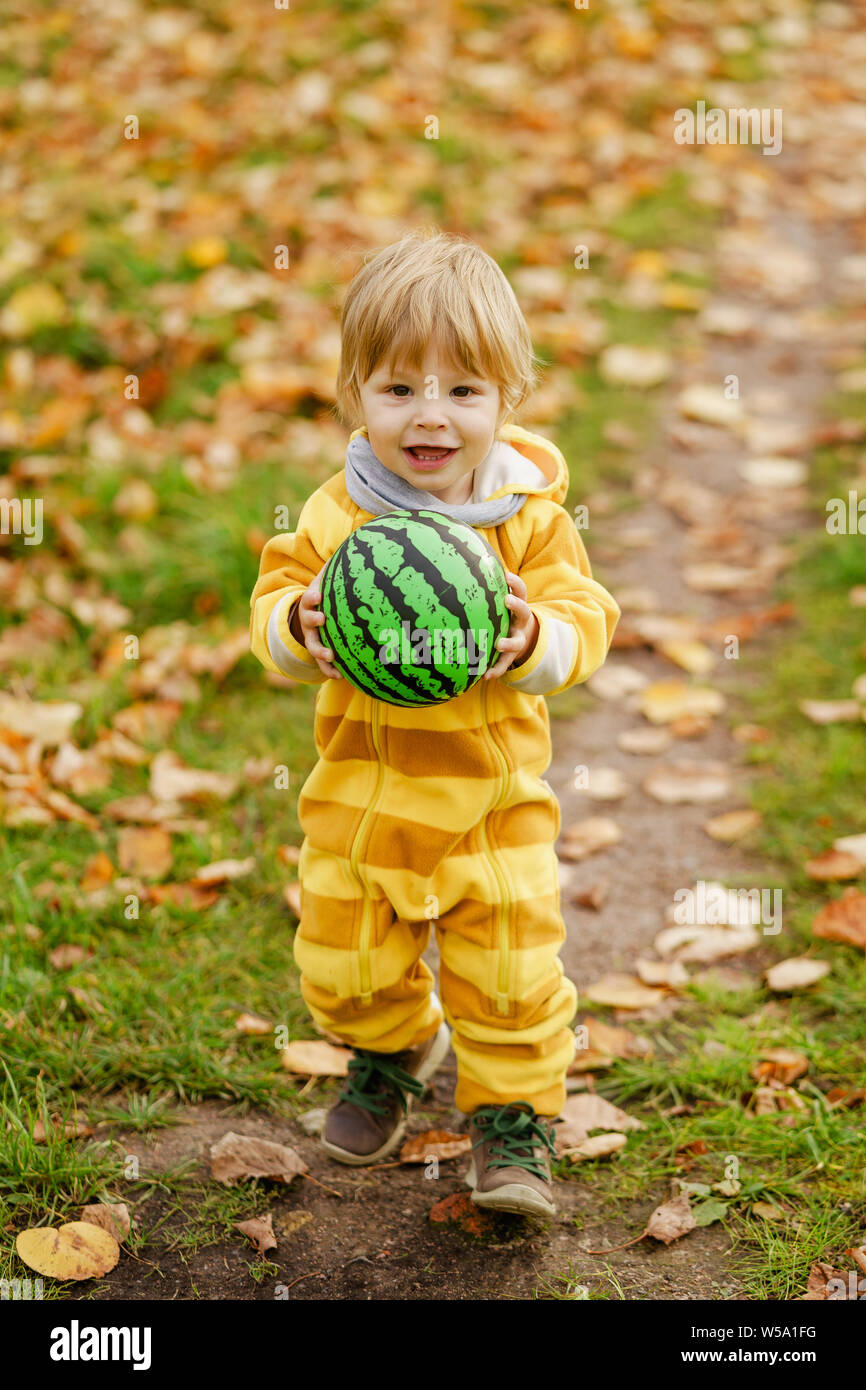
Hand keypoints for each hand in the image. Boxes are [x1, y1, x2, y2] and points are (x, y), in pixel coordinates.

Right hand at [292, 563, 342, 679]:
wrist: (315, 617)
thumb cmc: (329, 596)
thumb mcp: (331, 580)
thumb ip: (341, 566)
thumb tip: (359, 543)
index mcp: (313, 602)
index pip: (309, 597)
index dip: (313, 596)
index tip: (319, 594)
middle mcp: (309, 621)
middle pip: (308, 621)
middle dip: (313, 620)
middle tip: (322, 619)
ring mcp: (313, 638)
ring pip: (313, 646)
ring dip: (321, 651)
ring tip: (331, 656)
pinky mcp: (320, 652)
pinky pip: (323, 664)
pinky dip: (330, 670)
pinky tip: (341, 676)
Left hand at [484, 570, 538, 679]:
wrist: (520, 641)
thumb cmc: (501, 616)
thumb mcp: (498, 603)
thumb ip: (485, 589)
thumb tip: (462, 562)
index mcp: (516, 606)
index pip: (520, 591)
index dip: (515, 583)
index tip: (506, 574)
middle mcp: (519, 623)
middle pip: (523, 612)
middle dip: (517, 605)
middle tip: (507, 600)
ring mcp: (516, 640)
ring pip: (516, 642)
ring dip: (508, 643)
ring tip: (499, 644)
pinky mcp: (510, 657)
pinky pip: (503, 664)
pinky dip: (496, 670)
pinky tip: (484, 676)